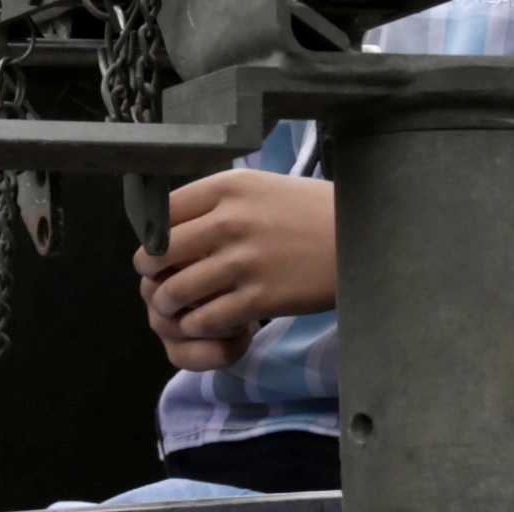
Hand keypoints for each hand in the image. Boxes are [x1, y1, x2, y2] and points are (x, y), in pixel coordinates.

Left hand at [135, 167, 336, 359]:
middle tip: (158, 283)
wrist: (361, 238)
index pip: (162, 213)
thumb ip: (219, 202)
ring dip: (170, 305)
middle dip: (151, 274)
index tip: (156, 250)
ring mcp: (244, 261)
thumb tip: (174, 223)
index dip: (151, 237)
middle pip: (158, 253)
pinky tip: (208, 322)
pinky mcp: (260, 298)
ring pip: (176, 291)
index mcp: (228, 187)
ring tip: (177, 309)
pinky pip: (206, 319)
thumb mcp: (262, 188)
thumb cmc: (310, 212)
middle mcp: (230, 221)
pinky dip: (198, 326)